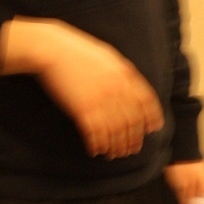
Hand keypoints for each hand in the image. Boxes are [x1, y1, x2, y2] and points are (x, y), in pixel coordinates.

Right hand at [0, 18, 162, 158]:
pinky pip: (95, 133)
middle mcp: (116, 89)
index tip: (152, 129)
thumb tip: (132, 86)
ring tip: (113, 155)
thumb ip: (122, 72)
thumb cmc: (77, 51)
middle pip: (132, 121)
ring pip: (115, 131)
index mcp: (124, 75)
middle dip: (133, 139)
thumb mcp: (107, 56)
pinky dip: (97, 145)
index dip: (151, 117)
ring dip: (115, 146)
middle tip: (130, 150)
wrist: (51, 48)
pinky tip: (95, 151)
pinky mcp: (82, 108)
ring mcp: (100, 99)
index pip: (146, 101)